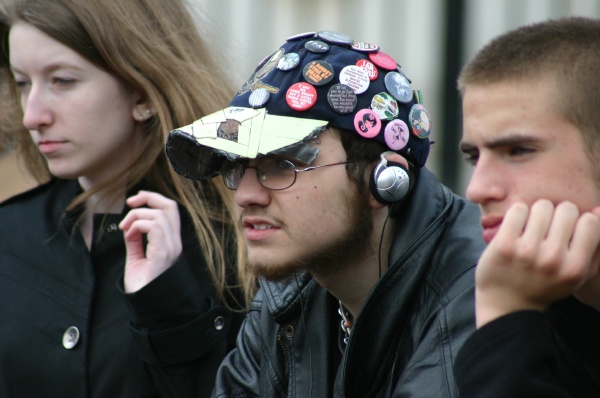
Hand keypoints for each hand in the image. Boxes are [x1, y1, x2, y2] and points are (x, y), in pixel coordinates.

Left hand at [119, 190, 181, 292]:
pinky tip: (129, 235)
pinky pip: (154, 227)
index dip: (153, 199)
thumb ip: (135, 240)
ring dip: (137, 216)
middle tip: (130, 202)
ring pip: (159, 214)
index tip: (134, 202)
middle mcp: (174, 243)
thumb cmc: (142, 287)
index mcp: (171, 242)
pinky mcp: (163, 254)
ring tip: (125, 229)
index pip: (170, 210)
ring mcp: (171, 248)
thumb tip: (130, 225)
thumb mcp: (136, 258)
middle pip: (170, 206)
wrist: (145, 307)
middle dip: (149, 197)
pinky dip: (138, 225)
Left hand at [475, 200, 599, 326]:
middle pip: (567, 209)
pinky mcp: (504, 244)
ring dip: (537, 213)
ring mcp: (527, 251)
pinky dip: (518, 214)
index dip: (579, 221)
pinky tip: (516, 227)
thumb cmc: (545, 284)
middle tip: (548, 228)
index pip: (590, 221)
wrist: (506, 304)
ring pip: (542, 205)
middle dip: (558, 215)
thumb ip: (595, 245)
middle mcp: (553, 259)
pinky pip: (518, 209)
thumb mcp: (577, 274)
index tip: (568, 231)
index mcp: (575, 267)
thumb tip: (598, 209)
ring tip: (532, 228)